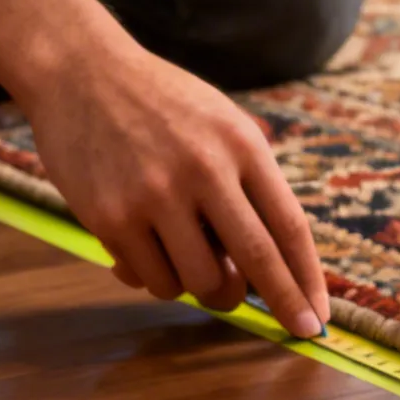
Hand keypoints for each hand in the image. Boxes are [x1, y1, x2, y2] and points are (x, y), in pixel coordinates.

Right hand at [18, 42, 330, 336]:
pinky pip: (153, 280)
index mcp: (241, 146)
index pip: (289, 226)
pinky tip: (151, 256)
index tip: (320, 315)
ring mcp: (154, 195)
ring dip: (209, 290)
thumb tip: (278, 267)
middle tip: (296, 328)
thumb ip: (251, 184)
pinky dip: (161, 281)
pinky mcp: (111, 216)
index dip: (308, 278)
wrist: (79, 71)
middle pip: (257, 260)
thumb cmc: (162, 107)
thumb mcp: (222, 124)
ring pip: (201, 282)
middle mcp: (203, 170)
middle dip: (284, 304)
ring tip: (200, 266)